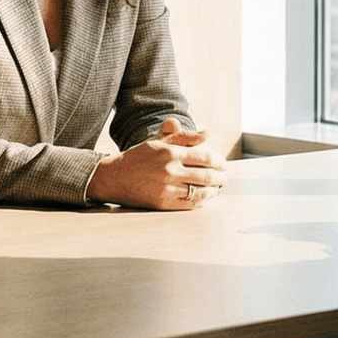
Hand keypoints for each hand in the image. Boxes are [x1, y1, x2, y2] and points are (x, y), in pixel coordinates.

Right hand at [88, 117, 227, 209]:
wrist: (114, 177)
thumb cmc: (138, 157)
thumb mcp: (159, 142)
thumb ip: (185, 137)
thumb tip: (208, 133)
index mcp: (170, 152)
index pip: (206, 156)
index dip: (219, 161)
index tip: (223, 164)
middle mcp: (170, 170)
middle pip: (207, 175)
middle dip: (220, 177)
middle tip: (223, 177)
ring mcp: (167, 188)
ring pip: (201, 192)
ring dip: (213, 190)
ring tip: (216, 188)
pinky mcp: (162, 203)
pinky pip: (189, 204)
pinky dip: (201, 201)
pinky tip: (203, 197)